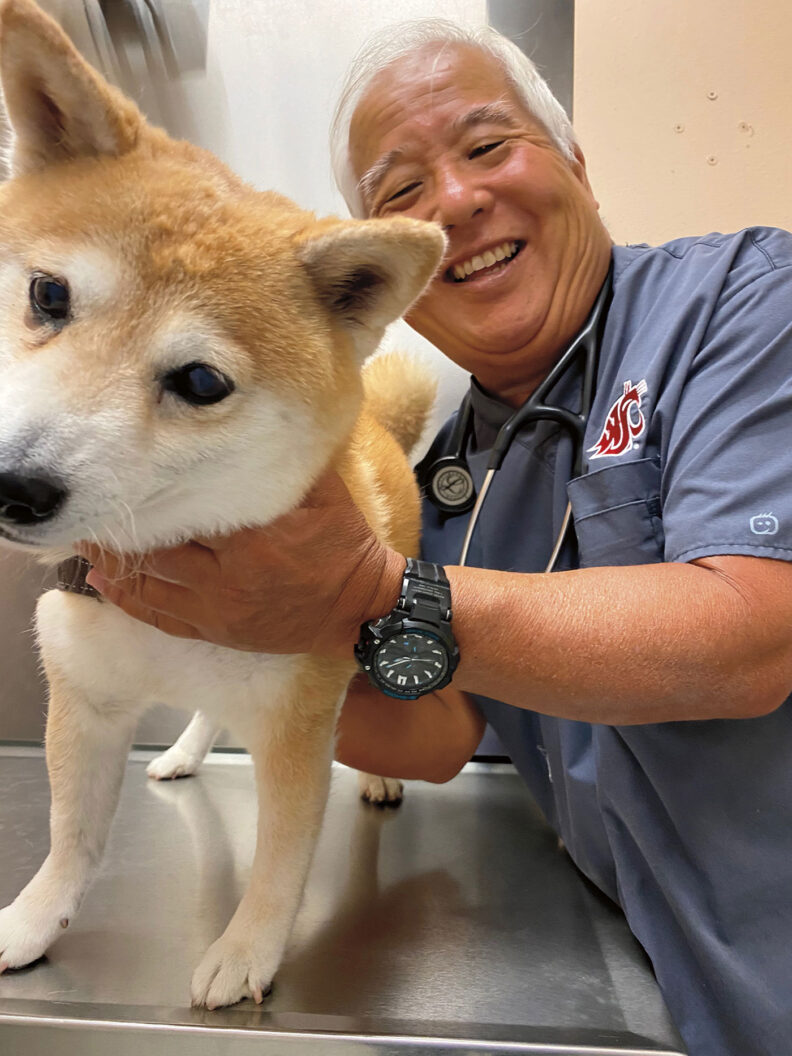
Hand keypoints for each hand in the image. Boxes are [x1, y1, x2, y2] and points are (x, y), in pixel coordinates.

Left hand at [77, 470, 405, 658]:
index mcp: (254, 537)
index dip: (150, 495)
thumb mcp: (325, 493)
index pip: (188, 509)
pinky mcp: (218, 630)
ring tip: (85, 542)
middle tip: (88, 508)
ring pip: (151, 585)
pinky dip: (128, 601)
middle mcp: (230, 575)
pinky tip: (102, 585)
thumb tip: (267, 416)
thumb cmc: (343, 546)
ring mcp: (220, 608)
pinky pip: (161, 618)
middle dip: (121, 530)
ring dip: (113, 565)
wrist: (360, 609)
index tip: (120, 475)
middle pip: (159, 550)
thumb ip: (290, 461)